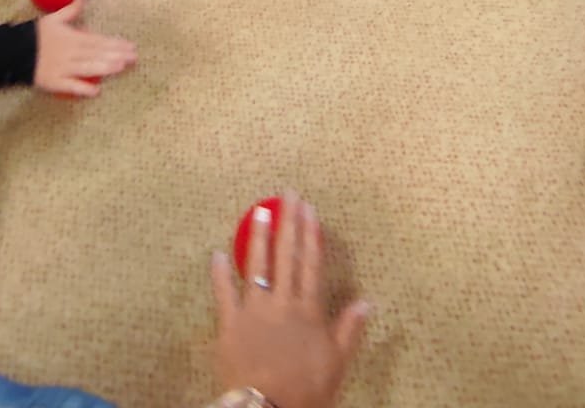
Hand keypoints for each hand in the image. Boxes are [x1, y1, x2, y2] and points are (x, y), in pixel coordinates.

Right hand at [33, 0, 138, 97]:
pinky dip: (82, 89)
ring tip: (120, 67)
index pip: (98, 40)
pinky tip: (95, 92)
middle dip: (116, 55)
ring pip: (86, 67)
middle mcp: (69, 52)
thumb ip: (71, 10)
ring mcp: (62, 68)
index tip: (130, 46)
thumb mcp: (53, 19)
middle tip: (134, 57)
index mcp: (71, 37)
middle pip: (96, 53)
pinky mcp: (53, 81)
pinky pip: (69, 86)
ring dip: (104, 67)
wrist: (13, 51)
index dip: (115, 43)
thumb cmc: (36, 35)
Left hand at [212, 192, 371, 407]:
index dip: (311, 235)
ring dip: (258, 238)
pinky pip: (223, 294)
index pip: (311, 265)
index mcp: (308, 310)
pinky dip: (219, 273)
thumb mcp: (337, 363)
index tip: (310, 209)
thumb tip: (368, 300)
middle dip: (288, 224)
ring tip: (259, 211)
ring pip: (256, 266)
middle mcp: (282, 303)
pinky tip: (216, 253)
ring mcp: (253, 311)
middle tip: (288, 195)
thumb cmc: (306, 390)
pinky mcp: (229, 324)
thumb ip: (350, 329)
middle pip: (286, 257)